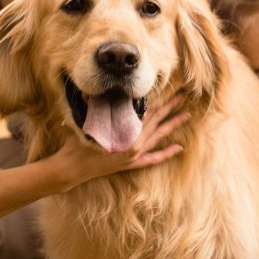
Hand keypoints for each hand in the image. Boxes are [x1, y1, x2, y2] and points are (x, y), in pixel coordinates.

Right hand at [52, 95, 187, 186]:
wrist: (73, 168)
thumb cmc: (79, 143)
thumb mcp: (88, 120)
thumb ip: (97, 106)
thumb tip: (99, 90)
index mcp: (126, 132)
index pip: (149, 112)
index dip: (161, 100)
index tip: (171, 90)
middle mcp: (134, 144)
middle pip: (157, 121)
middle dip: (171, 108)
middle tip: (184, 96)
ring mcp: (135, 155)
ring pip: (158, 137)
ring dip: (172, 125)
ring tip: (186, 115)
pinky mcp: (132, 164)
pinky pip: (153, 158)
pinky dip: (166, 153)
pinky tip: (178, 148)